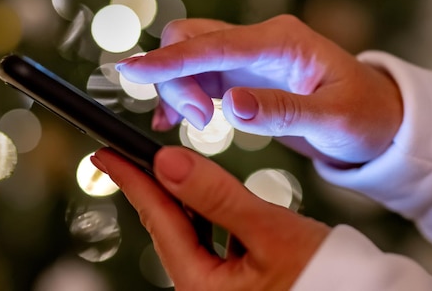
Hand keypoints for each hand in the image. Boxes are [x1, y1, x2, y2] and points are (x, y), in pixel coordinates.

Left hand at [91, 146, 328, 290]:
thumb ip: (217, 196)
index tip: (107, 154)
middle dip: (150, 189)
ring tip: (166, 170)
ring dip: (180, 201)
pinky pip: (211, 243)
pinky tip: (210, 200)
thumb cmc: (324, 277)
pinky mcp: (236, 282)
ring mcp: (220, 288)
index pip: (159, 221)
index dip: (132, 181)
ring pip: (190, 235)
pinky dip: (207, 216)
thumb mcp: (270, 231)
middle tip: (126, 155)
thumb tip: (168, 162)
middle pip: (169, 229)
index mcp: (203, 286)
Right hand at [116, 15, 401, 165]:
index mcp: (281, 42)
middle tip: (200, 123)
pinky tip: (176, 122)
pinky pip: (197, 77)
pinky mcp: (242, 76)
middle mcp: (259, 42)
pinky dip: (181, 96)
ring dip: (177, 89)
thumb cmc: (363, 116)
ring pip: (188, 59)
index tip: (132, 71)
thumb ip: (281, 111)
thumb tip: (231, 106)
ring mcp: (248, 58)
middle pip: (191, 41)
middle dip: (177, 78)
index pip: (214, 42)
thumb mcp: (333, 120)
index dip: (171, 59)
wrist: (376, 118)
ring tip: (195, 126)